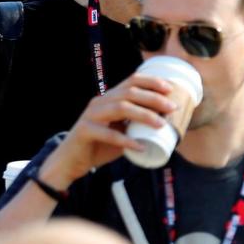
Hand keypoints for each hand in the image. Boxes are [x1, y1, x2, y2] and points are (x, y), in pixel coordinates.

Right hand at [40, 74, 177, 188]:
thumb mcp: (123, 132)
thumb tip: (167, 124)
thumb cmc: (100, 145)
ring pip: (119, 108)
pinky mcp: (84, 131)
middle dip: (153, 98)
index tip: (170, 89)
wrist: (71, 161)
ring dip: (143, 115)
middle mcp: (99, 103)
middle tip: (172, 108)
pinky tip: (140, 146)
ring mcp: (90, 115)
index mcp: (109, 99)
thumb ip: (138, 126)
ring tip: (161, 124)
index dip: (151, 82)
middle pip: (128, 93)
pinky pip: (107, 134)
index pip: (131, 82)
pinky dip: (125, 140)